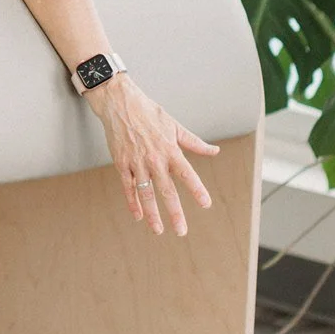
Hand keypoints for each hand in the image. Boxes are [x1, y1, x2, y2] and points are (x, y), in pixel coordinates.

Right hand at [86, 74, 217, 236]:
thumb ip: (194, 142)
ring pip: (146, 193)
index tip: (205, 204)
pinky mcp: (122, 163)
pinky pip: (128, 187)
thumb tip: (214, 151)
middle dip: (175, 212)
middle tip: (181, 230)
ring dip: (152, 214)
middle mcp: (154, 159)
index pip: (186, 174)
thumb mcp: (175, 126)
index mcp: (170, 150)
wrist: (120, 103)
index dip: (196, 189)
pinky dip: (133, 202)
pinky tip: (138, 215)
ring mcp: (137, 163)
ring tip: (159, 230)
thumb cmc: (149, 113)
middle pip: (166, 190)